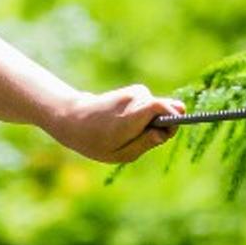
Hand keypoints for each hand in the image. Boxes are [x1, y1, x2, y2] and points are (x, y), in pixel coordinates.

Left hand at [52, 84, 183, 165]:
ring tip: (130, 132)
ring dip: (152, 121)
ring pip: (159, 107)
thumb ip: (146, 143)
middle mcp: (135, 98)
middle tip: (146, 137)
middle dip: (165, 122)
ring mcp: (134, 92)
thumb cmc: (95, 141)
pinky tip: (128, 124)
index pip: (162, 106)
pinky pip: (151, 105)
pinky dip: (146, 115)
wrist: (72, 119)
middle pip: (167, 106)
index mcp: (131, 115)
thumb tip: (164, 133)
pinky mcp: (134, 91)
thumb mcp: (121, 153)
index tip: (168, 131)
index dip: (173, 117)